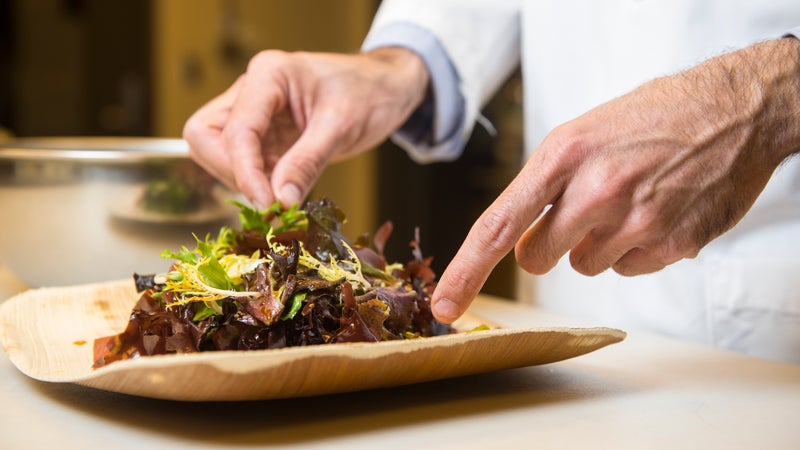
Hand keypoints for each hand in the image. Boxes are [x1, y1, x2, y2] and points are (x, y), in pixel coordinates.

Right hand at [184, 48, 428, 207]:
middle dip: (233, 172)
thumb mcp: (342, 126)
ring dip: (244, 180)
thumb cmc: (370, 92)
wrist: (387, 87)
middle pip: (206, 137)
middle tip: (269, 198)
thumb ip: (307, 162)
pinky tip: (286, 191)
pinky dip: (259, 182)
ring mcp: (254, 112)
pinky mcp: (264, 134)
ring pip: (217, 152)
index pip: (236, 129)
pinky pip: (244, 163)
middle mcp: (251, 90)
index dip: (245, 171)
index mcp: (268, 75)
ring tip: (284, 195)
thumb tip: (279, 201)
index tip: (267, 204)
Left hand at [431, 37, 799, 322]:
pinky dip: (635, 250)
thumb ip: (545, 183)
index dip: (466, 270)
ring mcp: (637, 220)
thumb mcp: (583, 132)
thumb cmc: (650, 118)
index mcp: (563, 154)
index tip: (445, 303)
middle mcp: (596, 190)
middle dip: (547, 246)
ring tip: (630, 200)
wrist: (735, 110)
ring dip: (598, 243)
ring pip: (584, 266)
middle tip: (578, 213)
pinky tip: (657, 212)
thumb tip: (518, 239)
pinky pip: (628, 269)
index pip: (498, 225)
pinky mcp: (673, 243)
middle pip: (537, 258)